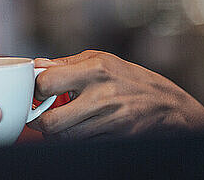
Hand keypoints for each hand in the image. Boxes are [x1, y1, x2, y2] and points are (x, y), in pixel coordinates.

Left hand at [28, 50, 203, 139]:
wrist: (168, 104)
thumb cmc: (130, 78)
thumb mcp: (100, 59)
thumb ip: (65, 63)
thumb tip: (37, 65)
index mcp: (94, 70)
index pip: (46, 83)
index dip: (35, 89)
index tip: (37, 91)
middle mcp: (101, 96)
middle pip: (50, 121)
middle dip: (38, 120)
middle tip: (38, 115)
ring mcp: (108, 120)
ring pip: (63, 138)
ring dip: (54, 133)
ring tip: (57, 122)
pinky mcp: (114, 138)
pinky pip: (81, 145)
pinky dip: (73, 139)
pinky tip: (77, 128)